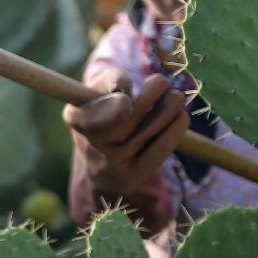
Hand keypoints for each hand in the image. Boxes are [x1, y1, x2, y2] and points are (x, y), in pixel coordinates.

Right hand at [63, 70, 188, 196]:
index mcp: (75, 119)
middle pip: (122, 123)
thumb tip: (122, 88)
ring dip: (165, 110)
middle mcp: (89, 146)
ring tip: (176, 96)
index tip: (127, 98)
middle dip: (147, 99)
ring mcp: (110, 164)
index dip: (106, 110)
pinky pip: (156, 152)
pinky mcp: (132, 176)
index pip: (85, 116)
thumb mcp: (98, 93)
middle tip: (162, 81)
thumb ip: (109, 80)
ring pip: (142, 134)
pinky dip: (172, 132)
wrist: (105, 167)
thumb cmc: (105, 113)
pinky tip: (182, 117)